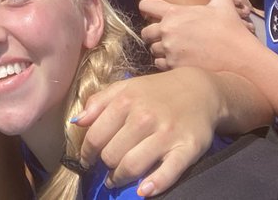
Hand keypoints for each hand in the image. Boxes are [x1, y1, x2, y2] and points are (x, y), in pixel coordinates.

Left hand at [71, 69, 220, 196]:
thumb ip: (98, 102)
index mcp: (126, 101)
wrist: (200, 90)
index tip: (87, 159)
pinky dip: (153, 185)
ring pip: (132, 166)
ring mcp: (166, 134)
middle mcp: (144, 117)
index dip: (87, 152)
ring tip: (117, 179)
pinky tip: (143, 191)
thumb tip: (77, 122)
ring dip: (120, 178)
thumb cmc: (157, 91)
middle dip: (105, 164)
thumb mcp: (126, 87)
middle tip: (107, 167)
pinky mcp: (187, 149)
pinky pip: (167, 173)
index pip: (95, 136)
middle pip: (112, 154)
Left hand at [139, 0, 258, 72]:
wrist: (240, 58)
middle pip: (145, 32)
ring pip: (153, 50)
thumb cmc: (231, 29)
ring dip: (160, 49)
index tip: (151, 13)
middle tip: (166, 36)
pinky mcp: (174, 67)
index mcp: (175, 13)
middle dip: (153, 33)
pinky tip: (177, 60)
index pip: (146, 5)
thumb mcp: (223, 2)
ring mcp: (170, 50)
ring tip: (173, 49)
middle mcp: (168, 31)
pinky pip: (160, 65)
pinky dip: (166, 63)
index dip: (147, 8)